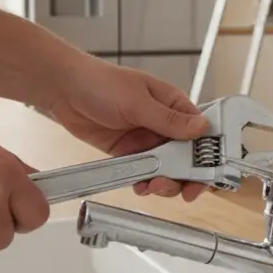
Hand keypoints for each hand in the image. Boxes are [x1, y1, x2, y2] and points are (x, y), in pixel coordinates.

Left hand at [41, 55, 212, 201]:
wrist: (63, 90)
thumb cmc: (100, 82)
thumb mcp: (138, 101)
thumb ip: (169, 119)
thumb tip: (202, 128)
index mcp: (174, 105)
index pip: (202, 132)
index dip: (209, 155)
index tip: (208, 175)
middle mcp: (164, 124)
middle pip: (188, 156)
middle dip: (187, 176)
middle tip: (183, 190)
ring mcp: (147, 139)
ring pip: (167, 169)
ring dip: (166, 182)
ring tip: (155, 186)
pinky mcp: (129, 152)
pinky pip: (144, 172)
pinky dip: (146, 183)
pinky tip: (142, 186)